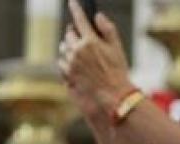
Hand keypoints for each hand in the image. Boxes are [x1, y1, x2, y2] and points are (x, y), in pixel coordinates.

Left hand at [59, 0, 133, 116]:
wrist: (112, 98)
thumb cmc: (117, 73)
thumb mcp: (117, 48)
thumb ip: (107, 29)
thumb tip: (97, 16)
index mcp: (90, 41)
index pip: (79, 19)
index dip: (76, 8)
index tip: (72, 2)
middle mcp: (77, 51)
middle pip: (68, 35)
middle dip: (73, 34)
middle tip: (81, 37)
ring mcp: (70, 64)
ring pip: (63, 49)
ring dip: (69, 48)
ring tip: (80, 55)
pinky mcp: (66, 76)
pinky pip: (62, 63)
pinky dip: (66, 61)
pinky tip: (76, 67)